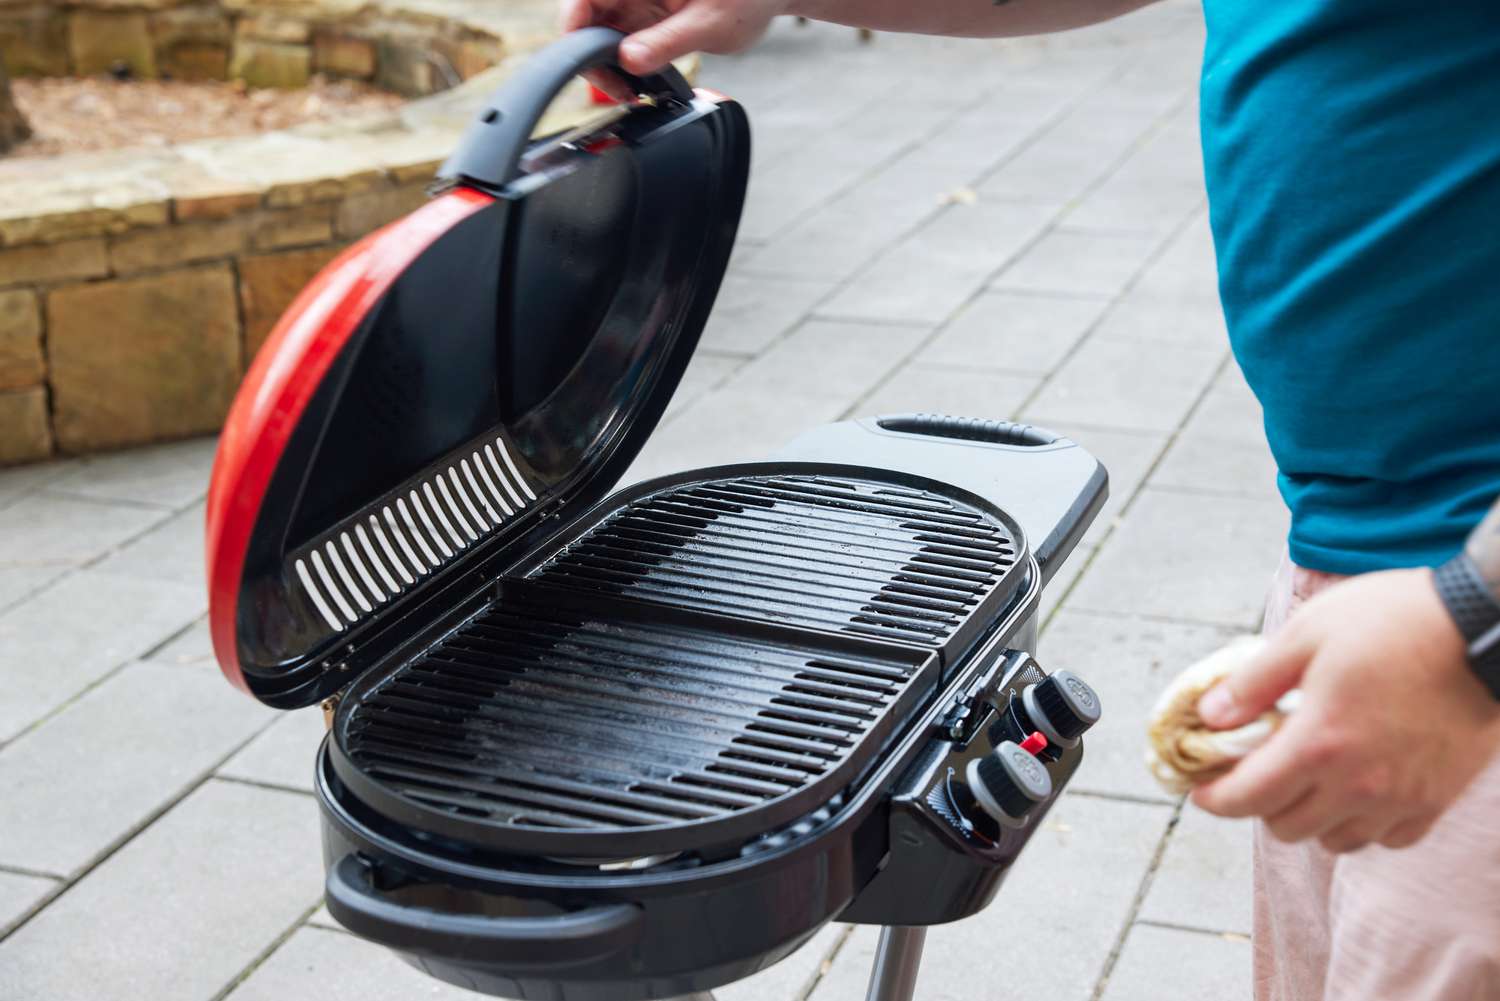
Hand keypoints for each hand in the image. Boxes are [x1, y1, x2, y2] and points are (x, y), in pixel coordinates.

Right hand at [560, 0, 786, 75]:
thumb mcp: (710, 24)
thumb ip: (668, 42)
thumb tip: (630, 61)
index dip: (573, 27)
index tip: (580, 60)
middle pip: (587, 17)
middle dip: (593, 55)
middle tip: (617, 88)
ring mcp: (637, 1)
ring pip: (601, 33)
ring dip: (609, 64)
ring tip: (632, 90)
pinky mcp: (646, 16)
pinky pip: (622, 40)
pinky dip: (626, 64)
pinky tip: (642, 82)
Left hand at [1191, 568, 1499, 851]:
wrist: (1483, 627)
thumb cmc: (1392, 621)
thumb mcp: (1305, 634)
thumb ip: (1252, 683)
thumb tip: (1210, 717)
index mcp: (1318, 745)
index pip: (1247, 799)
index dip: (1214, 799)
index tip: (1201, 789)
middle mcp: (1359, 785)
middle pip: (1285, 827)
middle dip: (1258, 804)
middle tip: (1256, 771)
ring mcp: (1402, 798)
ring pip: (1334, 839)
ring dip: (1309, 815)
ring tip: (1306, 776)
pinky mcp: (1437, 800)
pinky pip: (1386, 838)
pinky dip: (1362, 822)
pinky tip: (1356, 786)